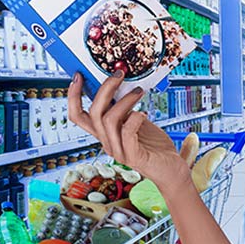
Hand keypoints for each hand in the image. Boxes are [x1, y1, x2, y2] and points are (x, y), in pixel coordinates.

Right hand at [67, 73, 191, 191]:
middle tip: (120, 74)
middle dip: (105, 89)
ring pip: (109, 120)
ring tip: (139, 91)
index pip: (78, 116)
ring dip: (125, 100)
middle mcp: (107, 142)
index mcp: (104, 133)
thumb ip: (124, 108)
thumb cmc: (153, 145)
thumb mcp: (135, 121)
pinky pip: (127, 133)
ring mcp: (119, 151)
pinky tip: (144, 113)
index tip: (78, 77)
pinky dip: (135, 118)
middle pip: (93, 113)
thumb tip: (118, 83)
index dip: (73, 97)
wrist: (170, 169)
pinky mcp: (134, 157)